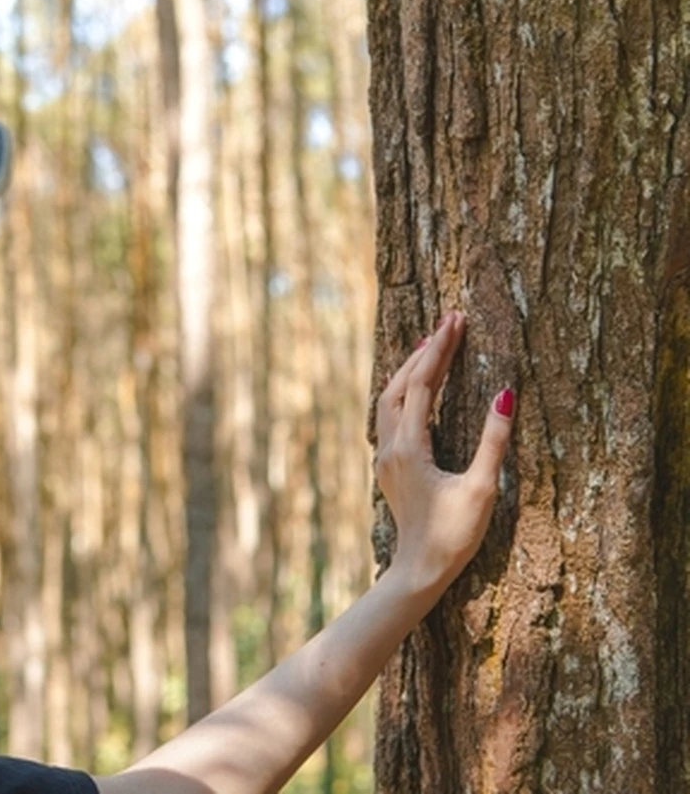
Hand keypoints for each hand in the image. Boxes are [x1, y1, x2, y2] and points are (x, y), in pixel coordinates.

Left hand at [374, 312, 514, 590]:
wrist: (420, 569)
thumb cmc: (455, 534)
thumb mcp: (482, 488)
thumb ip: (493, 440)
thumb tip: (505, 394)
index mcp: (410, 447)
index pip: (421, 384)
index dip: (439, 350)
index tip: (455, 320)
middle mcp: (390, 447)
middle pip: (399, 385)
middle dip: (424, 351)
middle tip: (448, 322)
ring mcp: (385, 457)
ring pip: (388, 400)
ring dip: (409, 370)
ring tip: (431, 344)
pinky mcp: (389, 466)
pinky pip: (389, 416)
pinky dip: (403, 392)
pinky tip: (416, 387)